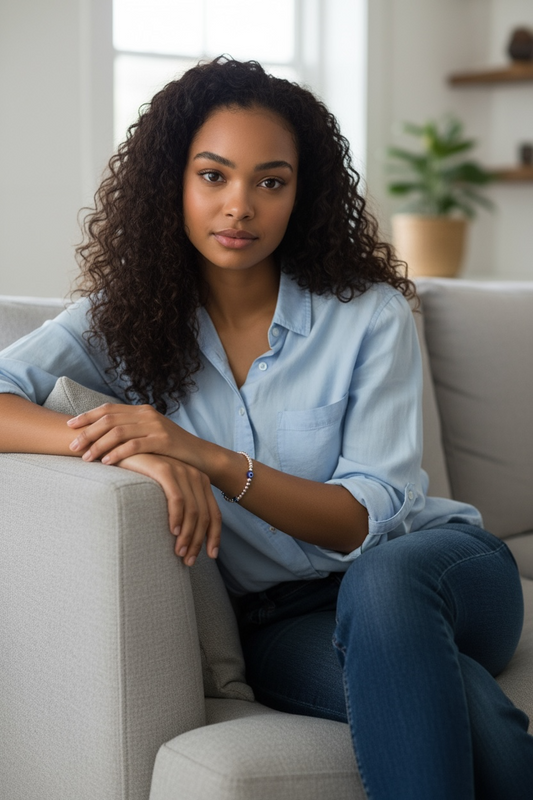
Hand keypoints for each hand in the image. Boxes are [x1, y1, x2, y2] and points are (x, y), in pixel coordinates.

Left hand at [67, 403, 199, 467]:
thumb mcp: (151, 436)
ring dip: (98, 444)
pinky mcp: (163, 441)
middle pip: (110, 419)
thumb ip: (132, 432)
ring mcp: (156, 426)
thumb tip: (103, 437)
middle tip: (72, 446)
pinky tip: (106, 462)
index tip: (70, 425)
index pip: (109, 409)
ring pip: (119, 432)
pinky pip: (135, 446)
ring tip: (85, 458)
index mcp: (142, 411)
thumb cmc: (173, 450)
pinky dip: (118, 453)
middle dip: (88, 432)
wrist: (202, 457)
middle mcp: (147, 414)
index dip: (87, 416)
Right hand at [116, 453, 220, 565]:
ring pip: (193, 510)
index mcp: (200, 482)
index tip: (211, 556)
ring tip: (179, 552)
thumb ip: (181, 507)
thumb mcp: (167, 492)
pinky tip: (172, 532)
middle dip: (199, 541)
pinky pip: (176, 498)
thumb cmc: (143, 477)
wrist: (122, 452)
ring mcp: (180, 470)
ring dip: (188, 535)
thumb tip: (189, 539)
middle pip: (205, 515)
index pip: (214, 514)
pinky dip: (177, 517)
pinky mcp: (164, 468)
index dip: (214, 537)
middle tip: (188, 560)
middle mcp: (194, 475)